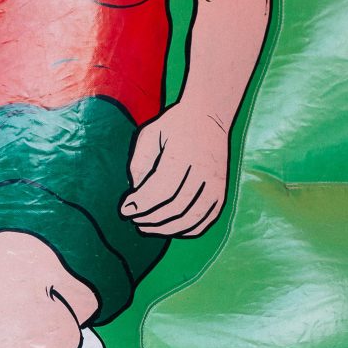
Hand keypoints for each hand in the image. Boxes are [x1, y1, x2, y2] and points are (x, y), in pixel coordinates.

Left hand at [121, 104, 233, 236]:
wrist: (208, 117)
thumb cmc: (173, 126)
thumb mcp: (150, 135)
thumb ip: (140, 163)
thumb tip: (136, 196)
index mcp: (184, 153)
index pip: (161, 189)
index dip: (142, 204)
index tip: (126, 209)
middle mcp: (204, 170)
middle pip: (175, 206)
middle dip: (150, 218)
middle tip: (134, 219)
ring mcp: (216, 184)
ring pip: (190, 218)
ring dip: (165, 229)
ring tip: (146, 227)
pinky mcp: (221, 193)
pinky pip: (204, 221)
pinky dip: (185, 230)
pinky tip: (168, 229)